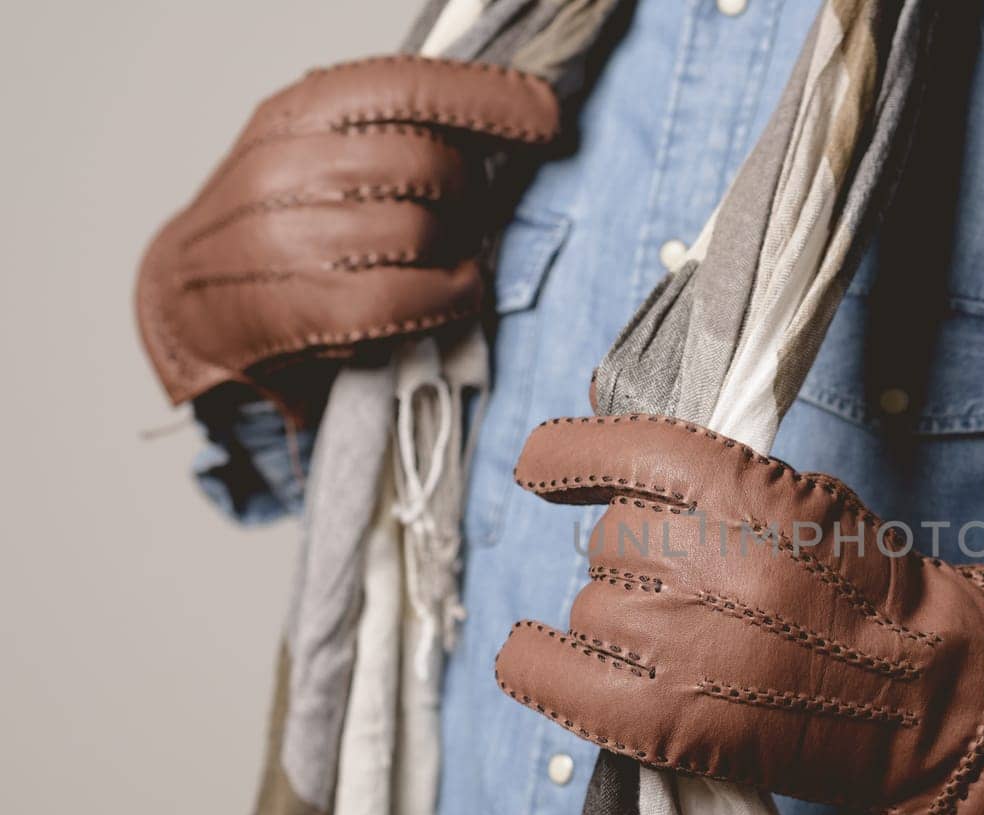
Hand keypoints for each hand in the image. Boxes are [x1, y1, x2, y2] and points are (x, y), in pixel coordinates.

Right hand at [135, 55, 559, 413]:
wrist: (186, 303)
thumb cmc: (281, 224)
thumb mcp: (326, 153)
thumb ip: (401, 134)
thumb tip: (512, 122)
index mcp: (299, 112)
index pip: (405, 86)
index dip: (487, 99)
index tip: (548, 116)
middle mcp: (281, 166)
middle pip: (421, 162)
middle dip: (469, 193)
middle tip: (469, 215)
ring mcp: (275, 239)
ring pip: (414, 232)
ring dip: (458, 254)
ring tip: (455, 262)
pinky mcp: (283, 311)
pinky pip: (393, 300)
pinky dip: (445, 299)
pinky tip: (455, 294)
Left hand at [494, 416, 983, 814]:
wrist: (927, 692)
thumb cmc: (872, 591)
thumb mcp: (805, 499)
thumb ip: (717, 483)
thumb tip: (617, 474)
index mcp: (736, 487)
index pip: (614, 450)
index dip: (566, 458)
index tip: (542, 468)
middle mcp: (695, 556)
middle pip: (609, 542)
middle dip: (643, 561)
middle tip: (703, 592)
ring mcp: (673, 639)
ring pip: (590, 605)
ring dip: (623, 617)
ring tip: (691, 643)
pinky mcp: (662, 717)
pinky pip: (550, 674)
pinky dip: (535, 662)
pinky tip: (533, 654)